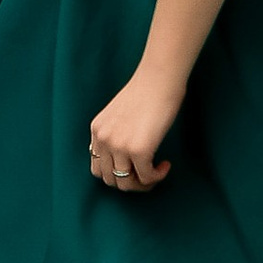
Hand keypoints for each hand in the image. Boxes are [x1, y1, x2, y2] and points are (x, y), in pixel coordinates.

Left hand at [88, 66, 183, 191]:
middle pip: (110, 180)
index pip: (98, 168)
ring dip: (143, 183)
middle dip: (130, 182)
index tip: (134, 168)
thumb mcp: (119, 115)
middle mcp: (103, 139)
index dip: (117, 174)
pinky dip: (157, 177)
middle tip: (147, 173)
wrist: (159, 78)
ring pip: (126, 184)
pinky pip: (146, 177)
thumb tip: (126, 162)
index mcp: (97, 130)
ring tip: (156, 172)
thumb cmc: (146, 91)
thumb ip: (116, 134)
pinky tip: (165, 165)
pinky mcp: (139, 150)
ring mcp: (119, 146)